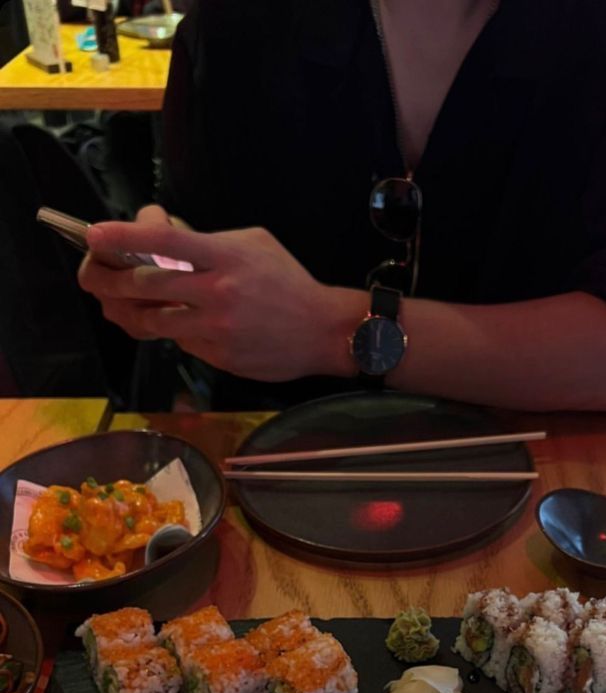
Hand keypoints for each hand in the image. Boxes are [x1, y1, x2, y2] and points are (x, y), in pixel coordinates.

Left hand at [79, 206, 358, 380]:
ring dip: (128, 312)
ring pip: (154, 321)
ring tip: (115, 304)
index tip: (94, 234)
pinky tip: (165, 322)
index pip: (165, 241)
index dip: (124, 236)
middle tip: (92, 275)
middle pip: (147, 285)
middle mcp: (217, 293)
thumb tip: (164, 234)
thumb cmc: (288, 282)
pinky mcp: (218, 356)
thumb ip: (209, 240)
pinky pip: (179, 341)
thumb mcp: (254, 244)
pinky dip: (168, 331)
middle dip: (111, 280)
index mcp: (226, 257)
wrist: (322, 332)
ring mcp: (216, 328)